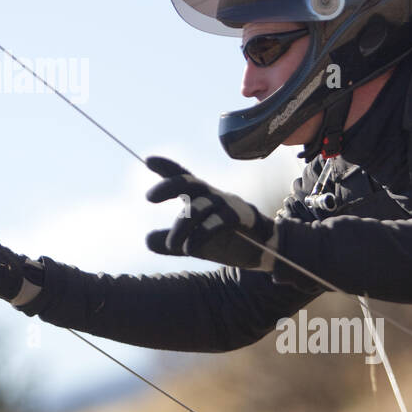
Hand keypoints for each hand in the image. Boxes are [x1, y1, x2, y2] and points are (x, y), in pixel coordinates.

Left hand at [144, 156, 277, 268]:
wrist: (265, 251)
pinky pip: (216, 222)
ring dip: (181, 227)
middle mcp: (213, 196)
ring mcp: (227, 205)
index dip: (168, 167)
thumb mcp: (194, 244)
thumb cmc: (229, 241)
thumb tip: (146, 240)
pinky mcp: (240, 218)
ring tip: (172, 245)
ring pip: (198, 208)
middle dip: (169, 185)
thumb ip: (171, 243)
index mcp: (202, 198)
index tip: (148, 160)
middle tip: (149, 197)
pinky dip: (199, 235)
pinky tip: (189, 248)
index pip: (184, 178)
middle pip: (190, 183)